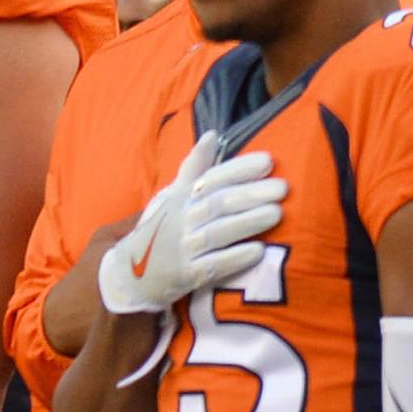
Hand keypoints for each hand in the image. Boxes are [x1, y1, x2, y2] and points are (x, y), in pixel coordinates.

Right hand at [98, 133, 284, 315]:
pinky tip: (258, 251)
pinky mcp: (186, 276)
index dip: (239, 169)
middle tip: (282, 188)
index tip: (269, 161)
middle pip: (218, 203)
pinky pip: (212, 266)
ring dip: (247, 222)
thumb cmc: (160, 231)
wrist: (130, 275)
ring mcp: (183, 249)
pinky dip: (235, 258)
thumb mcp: (171, 197)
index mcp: (182, 199)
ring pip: (217, 233)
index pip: (212, 178)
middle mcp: (181, 221)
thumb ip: (194, 168)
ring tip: (276, 213)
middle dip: (250, 194)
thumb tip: (212, 135)